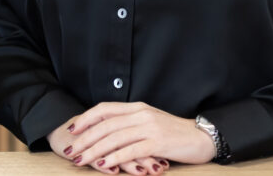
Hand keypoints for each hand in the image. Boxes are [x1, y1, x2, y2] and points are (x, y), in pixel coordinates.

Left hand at [49, 114, 170, 174]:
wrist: (202, 137)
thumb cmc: (174, 133)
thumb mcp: (151, 123)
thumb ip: (131, 123)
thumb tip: (106, 132)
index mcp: (138, 107)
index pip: (105, 109)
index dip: (86, 119)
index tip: (72, 130)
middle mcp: (141, 114)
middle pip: (105, 125)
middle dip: (84, 139)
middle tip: (70, 151)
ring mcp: (149, 127)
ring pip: (114, 138)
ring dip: (94, 150)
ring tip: (81, 160)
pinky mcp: (157, 142)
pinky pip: (130, 150)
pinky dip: (115, 157)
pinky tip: (104, 164)